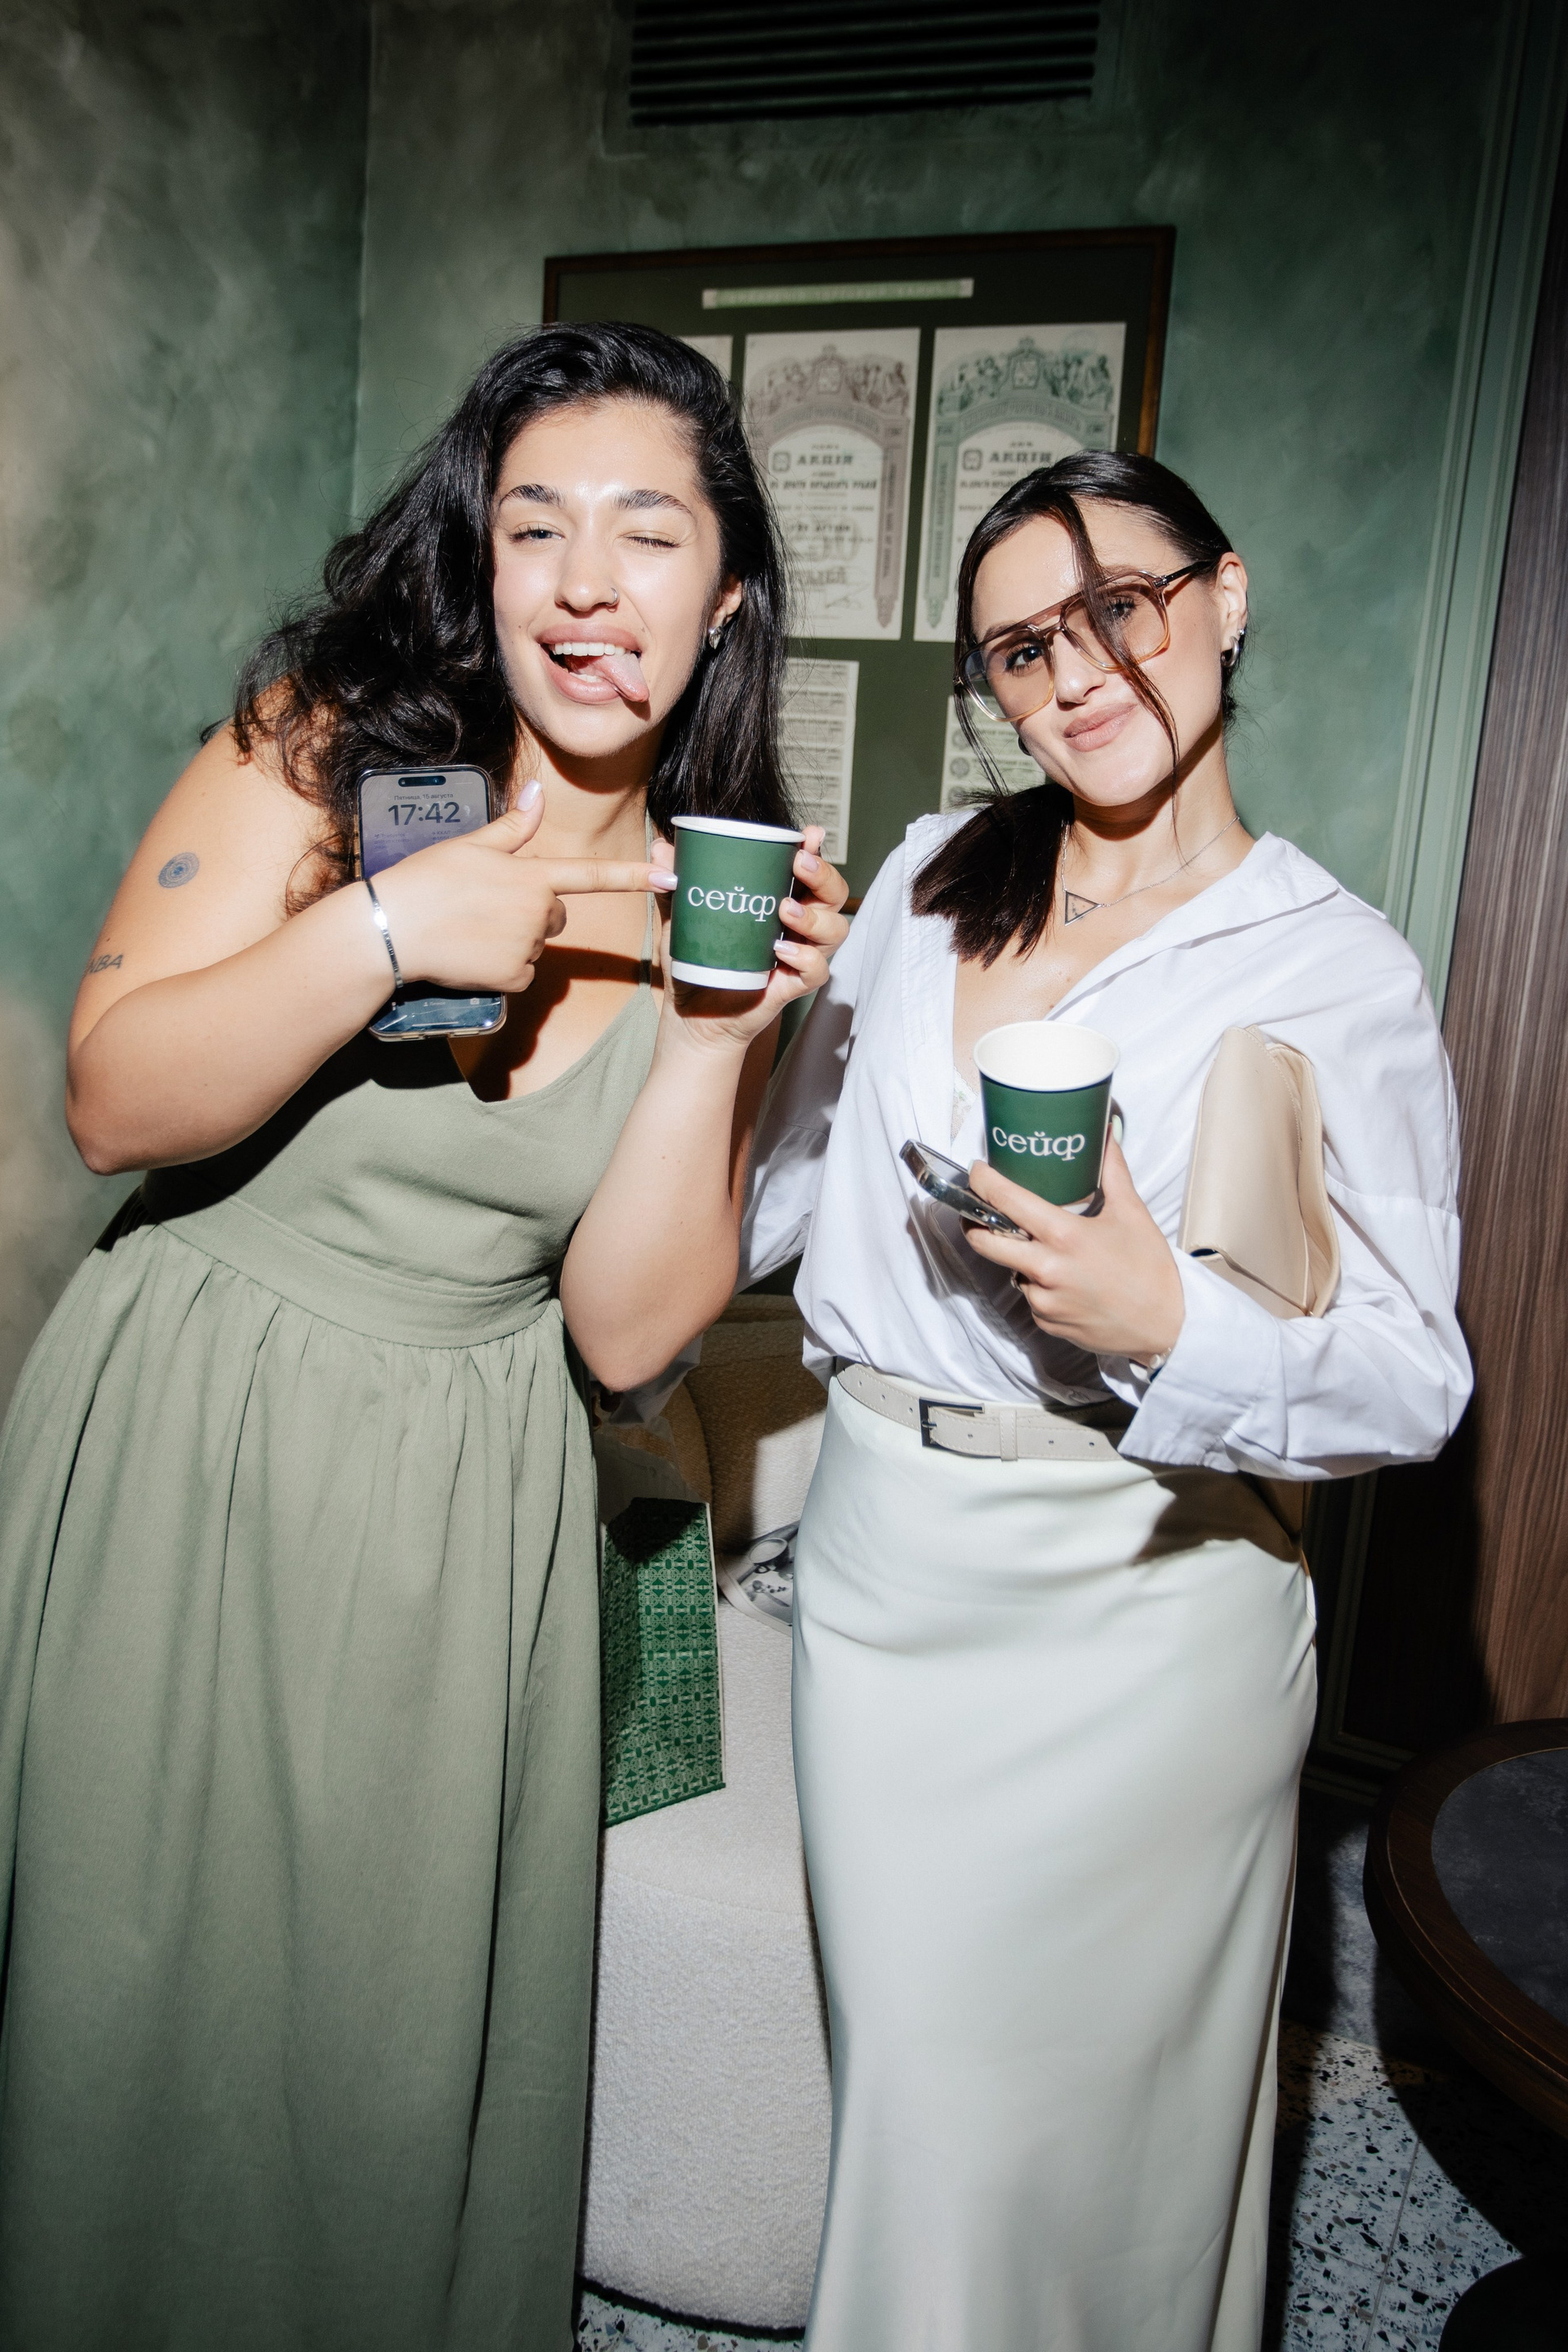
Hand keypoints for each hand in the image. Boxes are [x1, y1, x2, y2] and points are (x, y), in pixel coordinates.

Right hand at [368, 782, 672, 993]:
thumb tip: (538, 793)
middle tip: (486, 906)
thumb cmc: (426, 880)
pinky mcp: (513, 979)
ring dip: (514, 939)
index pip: (592, 876)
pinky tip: (473, 955)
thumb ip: (514, 826)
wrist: (392, 930)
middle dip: (532, 913)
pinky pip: (521, 973)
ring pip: (536, 945)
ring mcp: (527, 948)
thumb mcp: (470, 844)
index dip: (633, 876)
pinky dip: (503, 968)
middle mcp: (538, 914)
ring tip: (471, 929)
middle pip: (555, 916)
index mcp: (532, 876)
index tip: (669, 877)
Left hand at [648, 824, 851, 1055]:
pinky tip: (781, 951)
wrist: (691, 1013)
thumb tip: (660, 847)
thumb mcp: (683, 917)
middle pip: (833, 894)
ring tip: (784, 909)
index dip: (816, 850)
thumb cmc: (698, 961)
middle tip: (798, 864)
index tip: (808, 834)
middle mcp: (797, 926)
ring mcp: (799, 955)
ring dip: (815, 916)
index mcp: (780, 900)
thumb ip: (676, 883)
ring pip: (836, 929)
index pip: (808, 870)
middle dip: (824, 875)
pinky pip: (818, 970)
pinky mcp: (793, 986)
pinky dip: (806, 958)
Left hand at [963, 1137, 1185, 1365]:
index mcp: (1064, 1236)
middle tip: (978, 1210)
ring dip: (1020, 1259)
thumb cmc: (1151, 1269)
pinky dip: (1040, 1286)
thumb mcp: (1132, 1213)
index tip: (977, 1171)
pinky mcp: (1047, 1323)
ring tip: (1050, 1251)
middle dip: (974, 1223)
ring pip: (1012, 1271)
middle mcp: (1047, 1269)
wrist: (1167, 1326)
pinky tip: (1067, 1281)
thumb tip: (1107, 1134)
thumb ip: (1113, 1171)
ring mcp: (1044, 1300)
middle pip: (985, 1242)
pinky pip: (1031, 1297)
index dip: (984, 1182)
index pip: (1007, 1202)